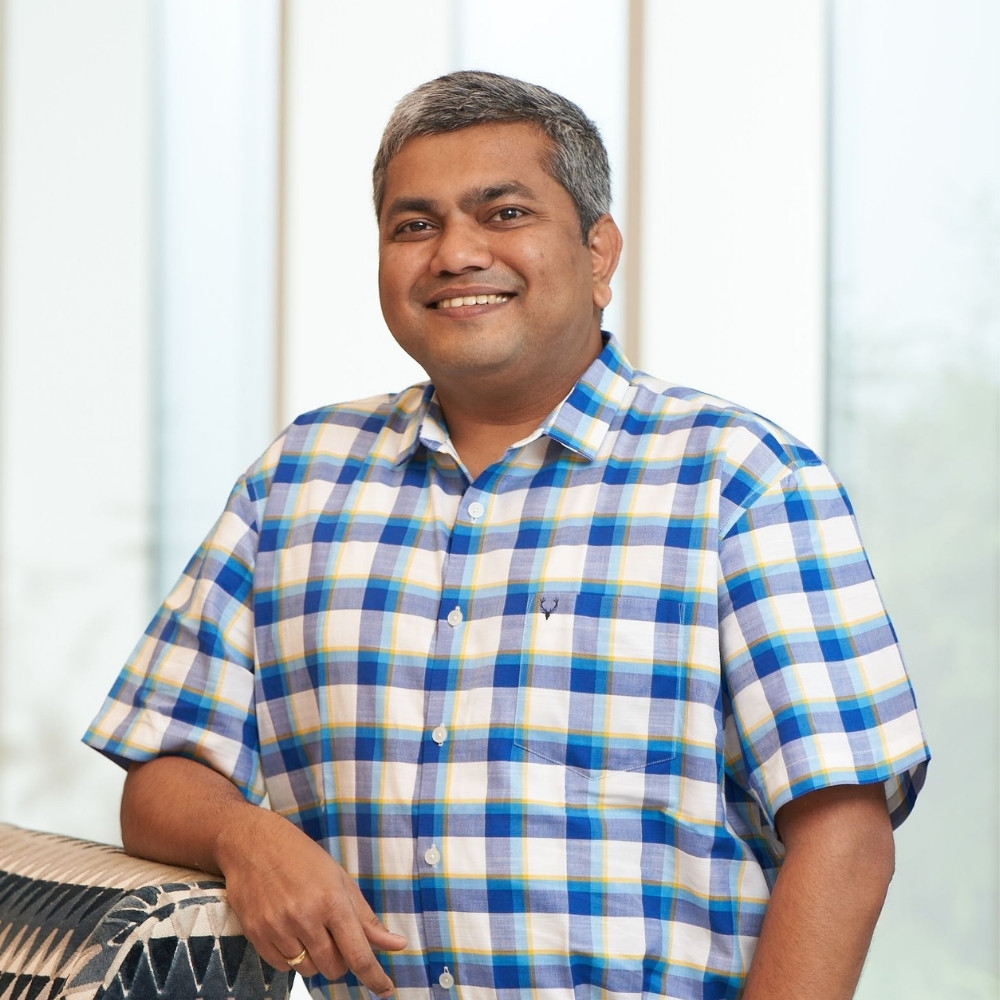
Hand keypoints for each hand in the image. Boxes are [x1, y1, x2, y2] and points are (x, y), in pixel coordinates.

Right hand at [216, 808, 406, 995]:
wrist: (254, 844)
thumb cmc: (302, 857)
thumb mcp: (340, 879)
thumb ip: (366, 918)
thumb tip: (397, 944)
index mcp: (332, 901)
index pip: (358, 953)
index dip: (374, 976)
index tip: (386, 989)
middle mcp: (305, 917)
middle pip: (333, 967)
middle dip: (341, 961)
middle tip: (335, 937)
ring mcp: (278, 928)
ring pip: (308, 970)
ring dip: (316, 960)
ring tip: (310, 929)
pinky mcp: (256, 934)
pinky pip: (282, 967)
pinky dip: (292, 958)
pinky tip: (290, 932)